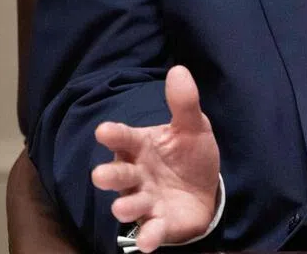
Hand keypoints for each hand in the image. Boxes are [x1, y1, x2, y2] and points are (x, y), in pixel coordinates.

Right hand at [91, 66, 220, 251]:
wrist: (206, 190)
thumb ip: (184, 103)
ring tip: (122, 208)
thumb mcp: (193, 126)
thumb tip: (178, 70)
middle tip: (100, 175)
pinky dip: (147, 237)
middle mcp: (137, 174)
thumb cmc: (189, 154)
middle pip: (120, 174)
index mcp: (142, 146)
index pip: (124, 138)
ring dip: (126, 207)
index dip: (114, 134)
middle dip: (110, 175)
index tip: (103, 130)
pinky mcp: (158, 223)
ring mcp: (146, 200)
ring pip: (130, 203)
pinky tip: (147, 242)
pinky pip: (150, 231)